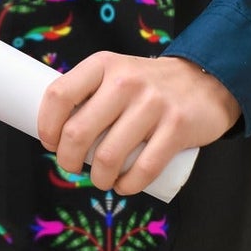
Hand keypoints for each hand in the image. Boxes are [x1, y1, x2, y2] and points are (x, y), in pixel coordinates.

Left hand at [35, 53, 240, 194]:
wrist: (203, 81)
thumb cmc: (147, 85)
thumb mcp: (115, 72)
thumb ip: (90, 93)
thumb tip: (56, 130)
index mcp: (102, 65)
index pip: (59, 94)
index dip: (46, 125)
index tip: (49, 142)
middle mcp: (124, 81)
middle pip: (78, 132)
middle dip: (67, 160)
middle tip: (71, 167)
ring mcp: (152, 104)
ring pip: (108, 156)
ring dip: (98, 178)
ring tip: (100, 179)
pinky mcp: (176, 127)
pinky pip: (143, 169)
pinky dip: (128, 186)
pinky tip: (123, 186)